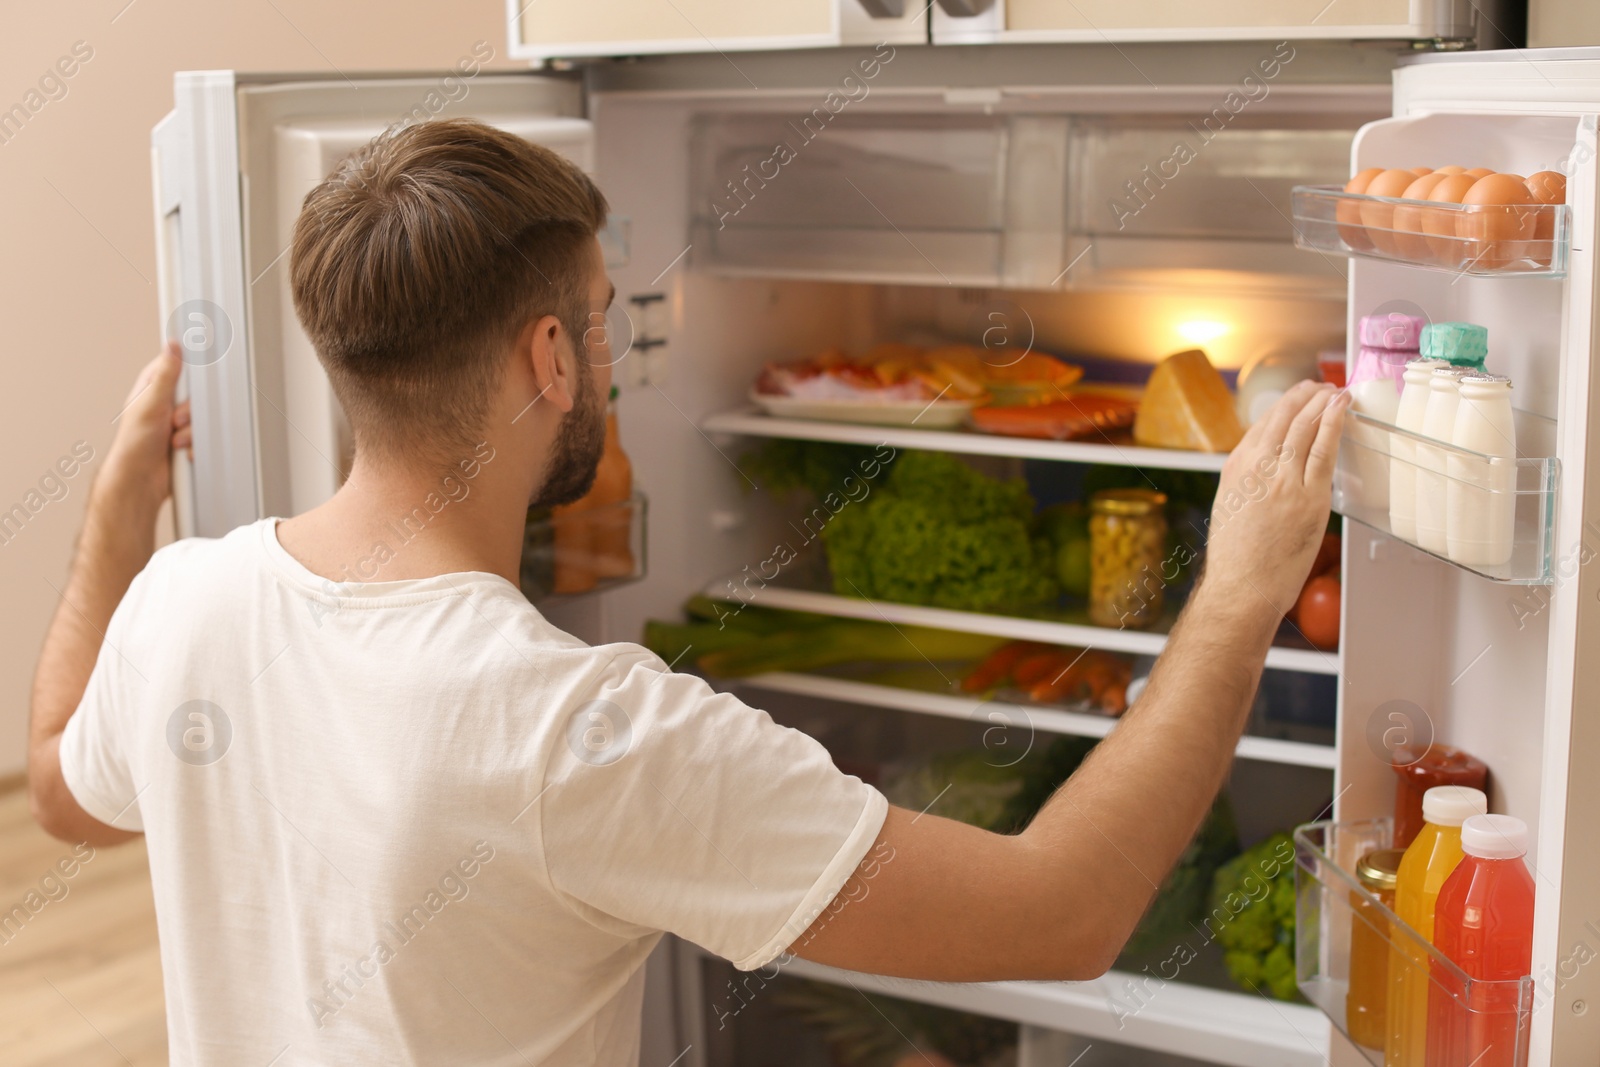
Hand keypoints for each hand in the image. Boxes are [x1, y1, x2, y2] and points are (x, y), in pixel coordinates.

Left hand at [95, 342, 189, 521]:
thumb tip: (172, 345)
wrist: (140, 480)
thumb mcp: (151, 404)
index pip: (178, 366)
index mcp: (153, 386)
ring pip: (202, 416)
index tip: (193, 380)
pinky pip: (204, 434)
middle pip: (196, 394)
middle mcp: (165, 401)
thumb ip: (165, 375)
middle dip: (189, 412)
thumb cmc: (134, 444)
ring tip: (174, 439)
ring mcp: (176, 420)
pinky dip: (195, 444)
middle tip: (175, 420)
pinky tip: (180, 449)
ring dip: (191, 431)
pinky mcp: (185, 437)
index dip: (189, 374)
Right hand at [1202, 380, 1346, 615]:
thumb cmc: (1237, 559)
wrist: (1241, 587)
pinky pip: (1324, 449)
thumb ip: (1249, 484)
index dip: (1285, 406)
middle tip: (1321, 386)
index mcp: (1236, 469)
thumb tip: (1269, 473)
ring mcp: (1283, 480)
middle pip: (1283, 417)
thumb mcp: (1231, 509)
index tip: (1299, 398)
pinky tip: (1342, 407)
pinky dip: (1334, 422)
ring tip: (1336, 391)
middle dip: (1304, 395)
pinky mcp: (1308, 496)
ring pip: (1304, 426)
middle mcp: (1256, 467)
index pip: (1262, 425)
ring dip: (1322, 402)